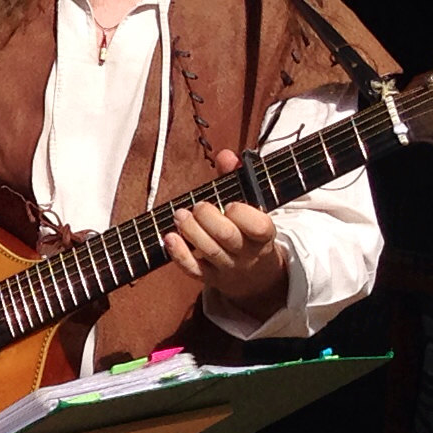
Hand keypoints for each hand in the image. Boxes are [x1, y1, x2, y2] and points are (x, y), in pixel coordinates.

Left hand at [165, 149, 287, 312]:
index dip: (242, 213)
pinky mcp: (210, 278)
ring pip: (209, 251)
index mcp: (263, 233)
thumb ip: (238, 178)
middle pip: (227, 236)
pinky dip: (179, 253)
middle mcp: (247, 252)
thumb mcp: (251, 205)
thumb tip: (226, 155)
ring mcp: (228, 267)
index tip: (230, 204)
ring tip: (180, 215)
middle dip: (208, 217)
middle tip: (198, 206)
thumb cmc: (249, 230)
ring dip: (191, 230)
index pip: (258, 226)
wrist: (255, 274)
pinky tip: (168, 238)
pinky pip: (193, 269)